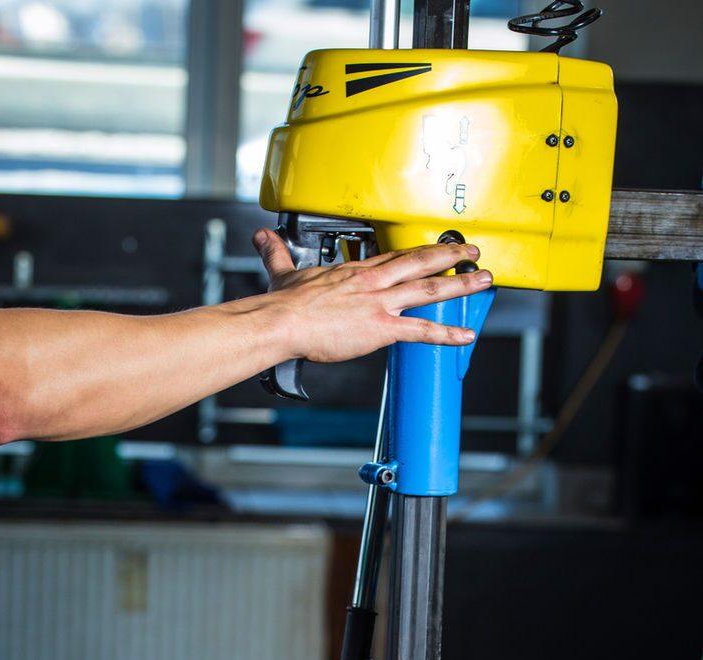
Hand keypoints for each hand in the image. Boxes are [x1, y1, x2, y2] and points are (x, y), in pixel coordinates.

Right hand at [253, 230, 492, 362]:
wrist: (281, 321)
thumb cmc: (282, 304)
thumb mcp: (282, 271)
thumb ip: (276, 254)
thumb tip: (262, 239)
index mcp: (355, 271)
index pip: (395, 257)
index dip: (420, 252)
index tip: (436, 248)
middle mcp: (373, 282)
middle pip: (420, 262)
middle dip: (452, 256)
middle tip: (474, 252)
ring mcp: (379, 303)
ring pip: (428, 289)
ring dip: (460, 284)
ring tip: (483, 280)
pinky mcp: (380, 327)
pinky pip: (420, 330)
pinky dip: (445, 333)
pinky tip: (465, 335)